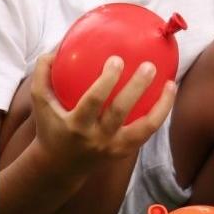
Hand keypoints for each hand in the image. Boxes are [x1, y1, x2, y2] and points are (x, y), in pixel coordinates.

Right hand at [28, 50, 176, 174]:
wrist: (58, 167)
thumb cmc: (51, 127)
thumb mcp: (41, 102)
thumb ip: (44, 74)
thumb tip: (56, 46)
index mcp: (76, 125)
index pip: (94, 101)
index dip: (107, 81)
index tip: (117, 59)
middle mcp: (97, 138)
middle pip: (120, 112)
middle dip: (136, 88)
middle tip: (149, 66)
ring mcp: (114, 147)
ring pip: (144, 128)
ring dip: (161, 106)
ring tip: (171, 83)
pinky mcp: (125, 151)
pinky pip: (148, 132)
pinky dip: (161, 114)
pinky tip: (169, 94)